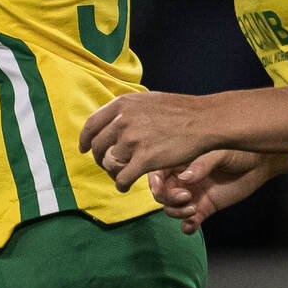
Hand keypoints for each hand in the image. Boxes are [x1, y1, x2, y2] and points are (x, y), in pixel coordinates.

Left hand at [78, 91, 216, 191]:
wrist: (203, 120)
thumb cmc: (179, 111)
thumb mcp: (147, 100)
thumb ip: (128, 109)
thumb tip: (113, 118)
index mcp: (122, 105)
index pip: (91, 124)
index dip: (84, 139)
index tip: (83, 148)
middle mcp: (123, 120)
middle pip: (98, 146)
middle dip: (99, 158)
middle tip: (107, 166)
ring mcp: (133, 140)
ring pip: (110, 163)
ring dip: (112, 172)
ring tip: (120, 176)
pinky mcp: (145, 159)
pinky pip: (123, 177)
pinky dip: (121, 184)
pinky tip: (125, 186)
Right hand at [147, 149, 278, 234]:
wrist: (259, 163)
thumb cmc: (238, 150)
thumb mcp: (219, 152)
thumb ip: (202, 164)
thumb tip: (184, 178)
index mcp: (181, 159)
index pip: (157, 172)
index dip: (153, 181)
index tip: (159, 188)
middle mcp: (183, 178)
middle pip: (161, 193)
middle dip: (168, 198)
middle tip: (186, 197)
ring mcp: (193, 194)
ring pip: (172, 208)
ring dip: (177, 212)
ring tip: (194, 208)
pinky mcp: (205, 207)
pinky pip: (190, 221)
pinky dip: (187, 226)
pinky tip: (192, 226)